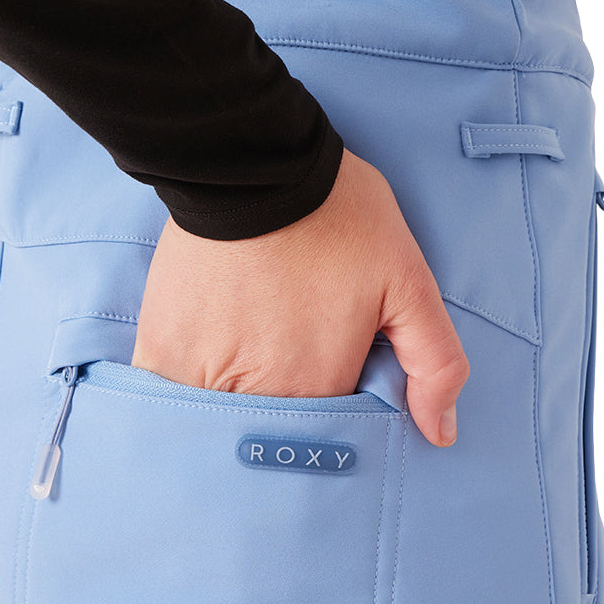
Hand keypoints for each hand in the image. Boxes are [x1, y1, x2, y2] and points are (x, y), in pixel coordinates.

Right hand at [131, 148, 468, 445]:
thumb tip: (441, 435)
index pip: (332, 436)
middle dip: (285, 406)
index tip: (333, 366)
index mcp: (322, 388)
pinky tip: (206, 350)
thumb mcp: (409, 281)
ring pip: (222, 420)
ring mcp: (203, 378)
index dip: (336, 407)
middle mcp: (261, 396)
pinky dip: (186, 388)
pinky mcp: (162, 351)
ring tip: (249, 342)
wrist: (254, 166)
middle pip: (274, 432)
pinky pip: (171, 397)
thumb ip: (435, 363)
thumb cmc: (338, 218)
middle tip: (288, 343)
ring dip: (234, 400)